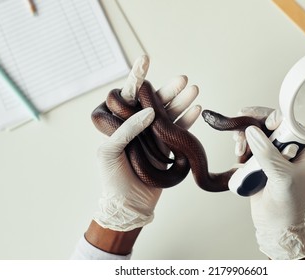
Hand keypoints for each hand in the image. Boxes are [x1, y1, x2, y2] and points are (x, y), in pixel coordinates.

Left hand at [93, 55, 200, 231]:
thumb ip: (126, 130)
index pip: (128, 96)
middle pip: (154, 102)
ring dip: (181, 101)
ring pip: (169, 113)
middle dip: (168, 89)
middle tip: (183, 80)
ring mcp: (153, 135)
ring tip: (193, 90)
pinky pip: (178, 129)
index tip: (145, 60)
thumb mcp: (109, 151)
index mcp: (119, 124)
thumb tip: (148, 112)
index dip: (137, 77)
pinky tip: (195, 110)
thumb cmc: (112, 179)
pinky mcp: (166, 146)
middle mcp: (137, 126)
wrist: (129, 204)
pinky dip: (186, 119)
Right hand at [235, 108, 304, 258]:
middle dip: (254, 127)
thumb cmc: (288, 204)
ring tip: (239, 149)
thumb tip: (251, 131)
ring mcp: (274, 156)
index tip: (259, 122)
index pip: (290, 124)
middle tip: (240, 132)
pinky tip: (239, 157)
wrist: (275, 225)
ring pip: (257, 136)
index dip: (274, 119)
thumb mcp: (281, 177)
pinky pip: (250, 148)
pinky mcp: (260, 164)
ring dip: (245, 138)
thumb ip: (267, 153)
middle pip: (270, 127)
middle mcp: (289, 150)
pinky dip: (242, 148)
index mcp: (303, 151)